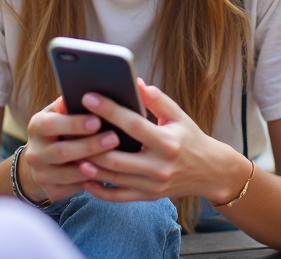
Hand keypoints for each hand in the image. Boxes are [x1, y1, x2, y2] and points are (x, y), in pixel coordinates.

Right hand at [21, 96, 121, 202]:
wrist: (42, 160)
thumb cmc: (59, 128)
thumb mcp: (58, 113)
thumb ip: (69, 104)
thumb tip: (87, 91)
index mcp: (36, 126)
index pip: (51, 124)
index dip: (74, 123)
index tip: (97, 120)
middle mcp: (34, 152)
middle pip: (62, 151)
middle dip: (89, 145)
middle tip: (114, 138)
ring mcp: (41, 174)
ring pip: (68, 174)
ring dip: (92, 166)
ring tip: (115, 158)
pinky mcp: (50, 191)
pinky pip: (72, 189)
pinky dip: (90, 182)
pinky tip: (106, 175)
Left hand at [75, 79, 247, 203]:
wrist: (209, 171)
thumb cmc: (190, 137)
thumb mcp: (178, 115)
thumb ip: (157, 99)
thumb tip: (135, 82)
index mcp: (167, 142)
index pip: (133, 124)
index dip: (109, 110)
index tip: (88, 97)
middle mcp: (159, 166)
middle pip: (116, 157)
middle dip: (91, 143)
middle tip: (71, 129)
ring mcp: (153, 185)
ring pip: (113, 178)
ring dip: (90, 166)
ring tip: (71, 151)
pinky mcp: (148, 197)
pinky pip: (118, 196)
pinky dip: (98, 189)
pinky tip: (84, 176)